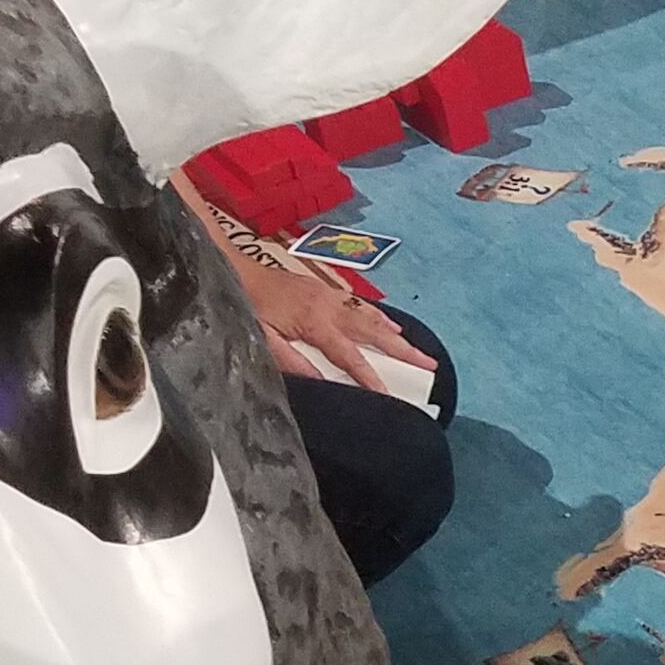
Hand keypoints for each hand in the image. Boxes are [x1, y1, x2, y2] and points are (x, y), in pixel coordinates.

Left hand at [235, 244, 432, 390]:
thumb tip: (321, 382)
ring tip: (418, 351)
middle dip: (404, 351)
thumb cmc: (247, 306)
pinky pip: (361, 306)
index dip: (370, 378)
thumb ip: (292, 361)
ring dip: (397, 335)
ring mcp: (330, 296)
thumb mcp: (262, 339)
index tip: (389, 396)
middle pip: (374, 333)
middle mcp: (329, 307)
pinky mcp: (325, 290)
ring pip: (372, 317)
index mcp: (315, 323)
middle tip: (429, 365)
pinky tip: (390, 325)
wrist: (236, 268)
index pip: (350, 357)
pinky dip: (380, 317)